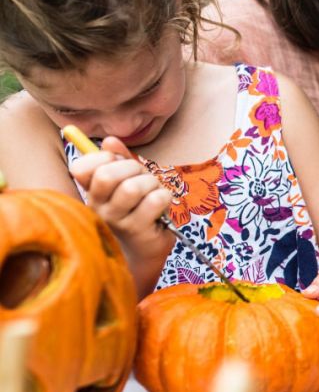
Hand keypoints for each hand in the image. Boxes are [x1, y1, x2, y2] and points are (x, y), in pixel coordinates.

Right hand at [67, 136, 173, 255]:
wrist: (143, 251)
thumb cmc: (136, 212)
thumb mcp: (126, 182)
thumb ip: (119, 160)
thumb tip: (110, 140)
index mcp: (91, 192)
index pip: (81, 167)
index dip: (104, 157)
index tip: (119, 163)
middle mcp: (98, 207)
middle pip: (107, 175)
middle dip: (133, 168)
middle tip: (143, 178)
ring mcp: (117, 220)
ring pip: (132, 187)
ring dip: (151, 184)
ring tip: (154, 192)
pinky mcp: (138, 230)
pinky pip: (154, 200)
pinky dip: (165, 197)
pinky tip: (162, 206)